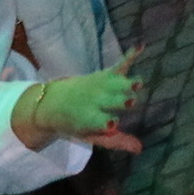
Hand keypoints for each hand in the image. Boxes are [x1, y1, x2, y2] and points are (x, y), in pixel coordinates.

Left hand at [8, 60, 144, 154]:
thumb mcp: (90, 136)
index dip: (106, 122)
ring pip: (116, 83)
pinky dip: (130, 55)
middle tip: (130, 102)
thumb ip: (115, 141)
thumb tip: (140, 148)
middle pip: (110, 100)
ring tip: (137, 83)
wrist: (52, 103)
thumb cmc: (75, 124)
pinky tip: (141, 46)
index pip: (101, 121)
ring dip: (126, 83)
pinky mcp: (105, 74)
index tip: (112, 124)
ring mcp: (100, 85)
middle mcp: (94, 100)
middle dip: (119, 101)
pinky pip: (119, 65)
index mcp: (89, 119)